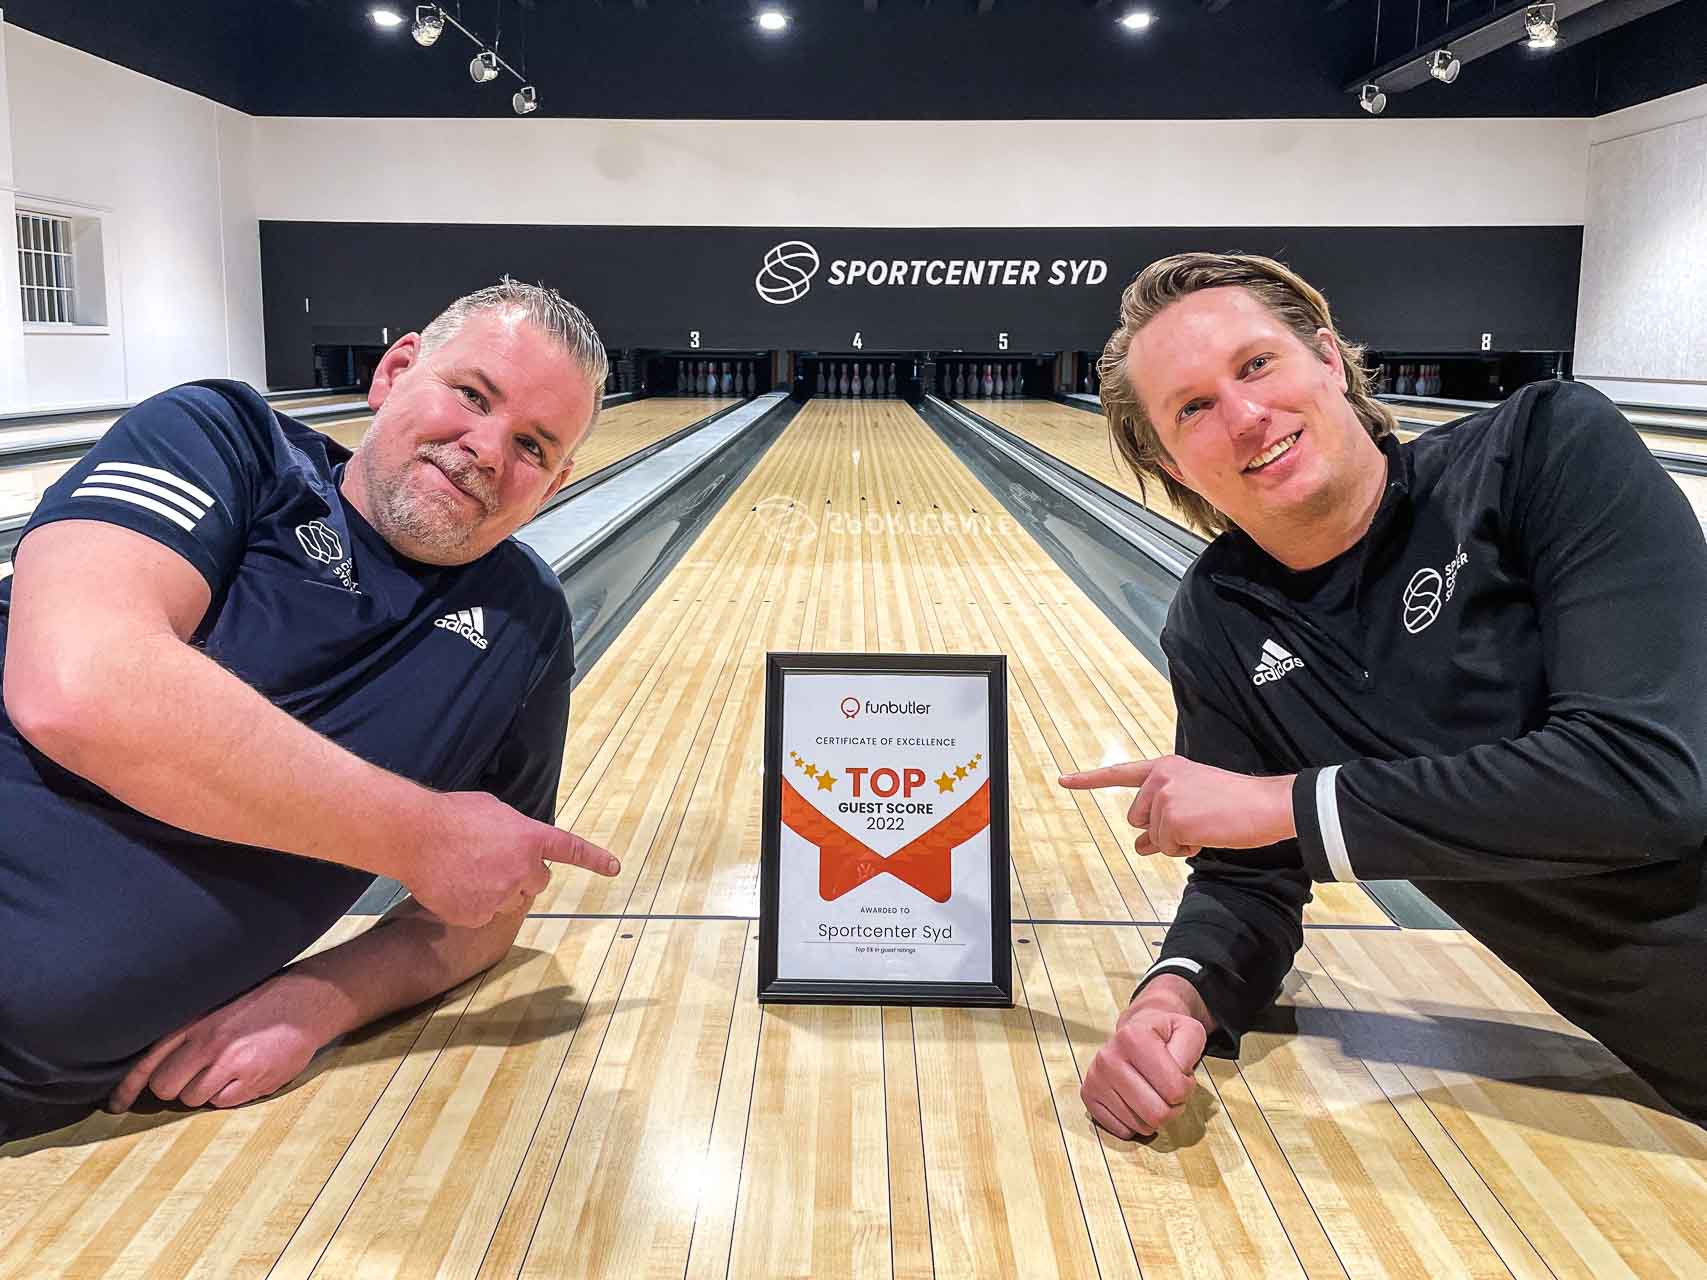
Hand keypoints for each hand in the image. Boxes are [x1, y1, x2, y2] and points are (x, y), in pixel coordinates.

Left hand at [108, 979, 322, 1112]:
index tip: (117, 1104)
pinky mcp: (255, 1080)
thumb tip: (155, 1065)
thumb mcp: (218, 1004)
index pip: (149, 1060)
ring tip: (228, 1069)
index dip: (127, 1087)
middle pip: (166, 1088)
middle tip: (193, 1076)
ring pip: (194, 1099)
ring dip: (205, 1091)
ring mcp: (233, 1063)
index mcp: (196, 1021)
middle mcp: (210, 1043)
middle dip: (175, 1087)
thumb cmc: (262, 1001)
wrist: (310, 1000)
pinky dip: (230, 1095)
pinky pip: (224, 1104)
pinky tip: (245, 1075)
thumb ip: (188, 1030)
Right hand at [406, 791, 620, 927]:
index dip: (595, 859)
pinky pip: (484, 914)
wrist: (416, 836)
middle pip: (537, 882)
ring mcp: (502, 896)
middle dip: (521, 875)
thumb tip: (517, 843)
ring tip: (466, 870)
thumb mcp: (494, 812)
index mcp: (530, 838)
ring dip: (496, 890)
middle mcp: (524, 870)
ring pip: (510, 900)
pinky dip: (472, 905)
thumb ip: (516, 831)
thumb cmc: (452, 816)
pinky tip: (454, 885)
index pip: (571, 849)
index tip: (614, 867)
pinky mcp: (479, 916)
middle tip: (491, 861)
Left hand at [1059, 756, 1294, 857]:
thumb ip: (1161, 819)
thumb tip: (1137, 846)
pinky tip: (1207, 834)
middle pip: (1138, 820)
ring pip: (1152, 837)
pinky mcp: (1171, 817)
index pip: (1120, 773)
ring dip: (1176, 841)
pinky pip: (1167, 848)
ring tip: (1206, 826)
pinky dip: (1185, 849)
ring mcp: (1164, 796)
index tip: (1063, 780)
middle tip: (1197, 824)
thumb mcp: (1194, 804)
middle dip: (1161, 831)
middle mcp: (1160, 778)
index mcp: (1165, 768)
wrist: (1266, 805)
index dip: (1088, 779)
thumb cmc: (1236, 805)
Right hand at [1081, 979, 1208, 1138]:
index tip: (1181, 1075)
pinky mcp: (1088, 1096)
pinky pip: (1123, 1131)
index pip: (1175, 1090)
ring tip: (1154, 1093)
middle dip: (1172, 1108)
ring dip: (1155, 1115)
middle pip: (1156, 1114)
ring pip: (1140, 1126)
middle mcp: (1108, 1057)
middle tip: (1170, 1091)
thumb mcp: (1189, 1032)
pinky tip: (1137, 1102)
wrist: (1135, 1033)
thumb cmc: (1164, 1036)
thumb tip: (1176, 1082)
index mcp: (1133, 1037)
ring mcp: (1095, 1078)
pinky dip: (1136, 1123)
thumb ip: (1190, 1053)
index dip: (1187, 1088)